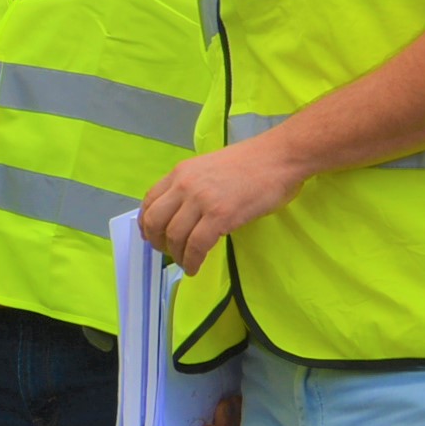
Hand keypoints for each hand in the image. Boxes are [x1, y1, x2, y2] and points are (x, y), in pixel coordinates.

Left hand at [138, 136, 309, 274]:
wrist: (278, 157)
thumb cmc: (251, 162)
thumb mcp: (208, 167)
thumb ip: (191, 186)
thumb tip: (182, 212)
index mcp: (180, 172)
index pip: (150, 200)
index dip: (145, 223)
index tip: (150, 235)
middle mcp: (184, 185)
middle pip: (155, 221)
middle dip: (156, 242)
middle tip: (167, 252)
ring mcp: (201, 200)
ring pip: (174, 236)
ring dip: (176, 255)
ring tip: (184, 263)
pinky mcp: (220, 216)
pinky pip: (196, 245)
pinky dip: (191, 261)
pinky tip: (194, 268)